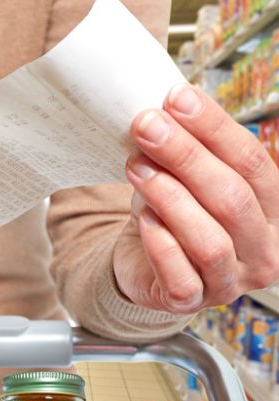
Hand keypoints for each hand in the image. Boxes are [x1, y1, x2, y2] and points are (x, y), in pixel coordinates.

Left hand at [113, 83, 278, 313]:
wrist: (143, 263)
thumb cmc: (173, 214)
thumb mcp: (185, 177)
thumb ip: (188, 148)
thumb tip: (166, 106)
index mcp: (273, 209)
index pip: (253, 162)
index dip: (215, 128)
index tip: (176, 98)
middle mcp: (263, 249)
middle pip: (231, 197)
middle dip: (186, 155)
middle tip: (146, 126)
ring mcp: (231, 281)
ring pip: (209, 238)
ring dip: (169, 196)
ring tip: (136, 166)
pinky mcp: (193, 302)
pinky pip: (182, 277)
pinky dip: (162, 245)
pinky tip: (144, 219)